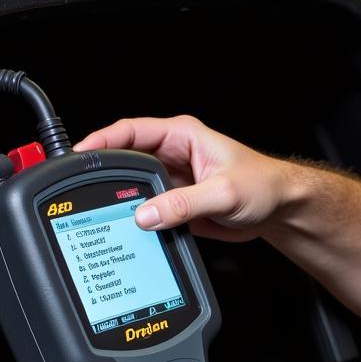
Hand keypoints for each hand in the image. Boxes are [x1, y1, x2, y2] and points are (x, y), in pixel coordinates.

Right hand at [74, 116, 300, 241]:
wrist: (279, 210)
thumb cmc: (263, 187)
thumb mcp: (223, 193)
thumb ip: (184, 204)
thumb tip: (148, 214)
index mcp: (182, 135)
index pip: (131, 131)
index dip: (102, 141)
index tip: (80, 156)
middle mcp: (173, 154)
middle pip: (125, 160)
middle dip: (104, 174)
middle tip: (83, 190)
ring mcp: (171, 181)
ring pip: (132, 188)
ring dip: (119, 200)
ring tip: (100, 213)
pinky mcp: (175, 204)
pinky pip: (147, 210)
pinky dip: (135, 219)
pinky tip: (125, 230)